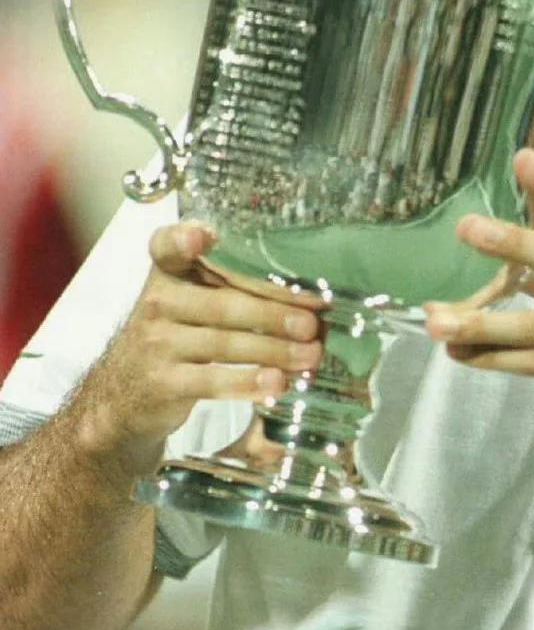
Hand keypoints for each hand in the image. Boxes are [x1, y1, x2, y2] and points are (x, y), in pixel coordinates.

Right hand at [84, 222, 323, 473]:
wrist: (125, 393)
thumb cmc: (177, 334)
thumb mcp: (190, 299)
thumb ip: (237, 289)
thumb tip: (312, 304)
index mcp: (168, 271)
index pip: (168, 246)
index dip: (184, 239)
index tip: (204, 236)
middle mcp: (159, 301)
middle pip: (223, 303)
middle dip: (273, 313)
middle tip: (313, 323)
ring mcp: (157, 343)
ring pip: (224, 343)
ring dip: (274, 351)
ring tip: (310, 355)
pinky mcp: (163, 383)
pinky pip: (213, 381)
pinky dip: (249, 384)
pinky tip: (278, 383)